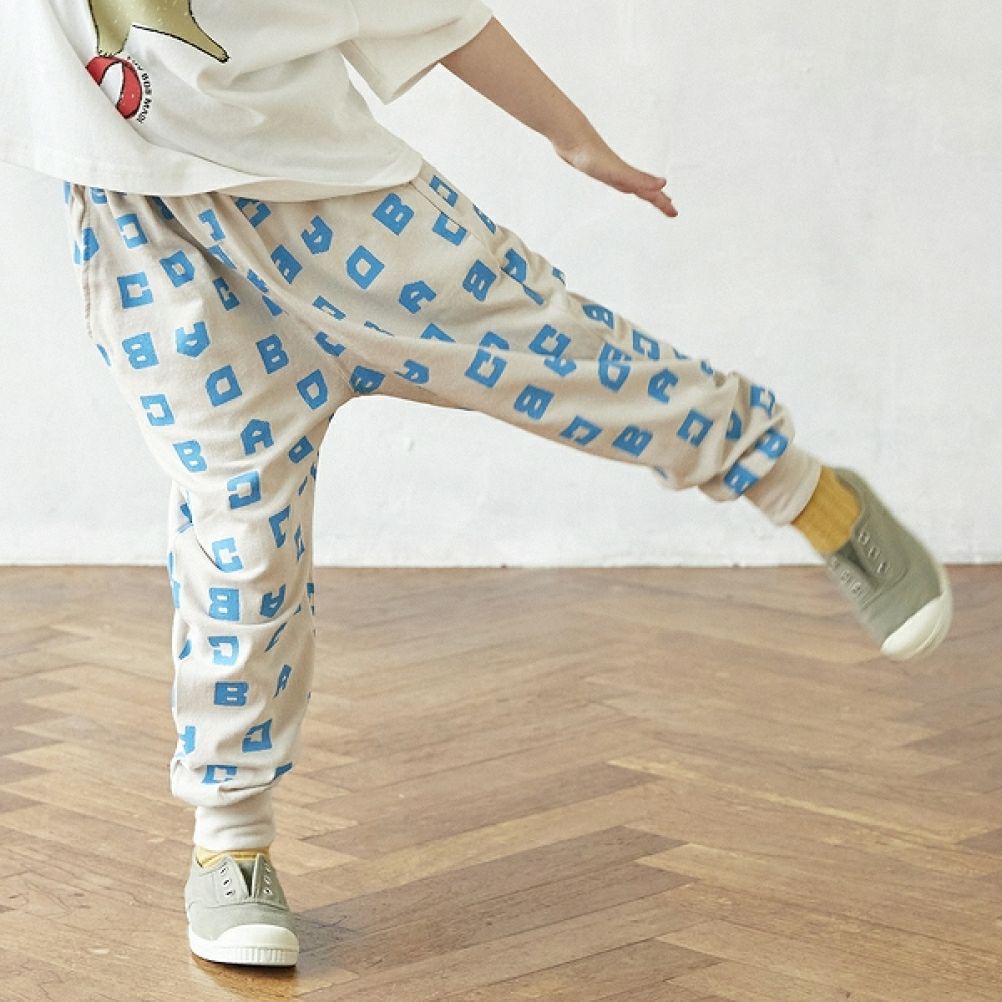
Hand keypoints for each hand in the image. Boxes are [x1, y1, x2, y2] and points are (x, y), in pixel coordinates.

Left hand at [553, 131, 677, 217]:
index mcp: (629, 178)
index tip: (675, 214)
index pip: (651, 194)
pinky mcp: (600, 169)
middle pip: (646, 190)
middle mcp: (624, 175)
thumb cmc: (592, 156)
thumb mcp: (618, 172)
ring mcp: (613, 172)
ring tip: (652, 196)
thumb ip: (639, 179)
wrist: (572, 139)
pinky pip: (619, 181)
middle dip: (659, 200)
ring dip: (645, 192)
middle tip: (671, 211)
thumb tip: (663, 184)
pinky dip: (625, 185)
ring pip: (634, 185)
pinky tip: (622, 184)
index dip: (663, 204)